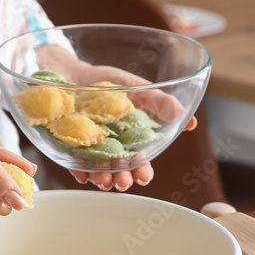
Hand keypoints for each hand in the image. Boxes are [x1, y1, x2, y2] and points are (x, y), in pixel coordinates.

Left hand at [36, 46, 195, 190]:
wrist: (71, 71)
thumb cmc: (107, 82)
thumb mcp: (137, 89)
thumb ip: (160, 103)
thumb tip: (188, 119)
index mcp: (129, 139)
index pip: (138, 160)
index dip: (142, 170)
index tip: (144, 177)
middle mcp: (109, 148)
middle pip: (117, 169)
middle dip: (122, 178)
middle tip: (124, 183)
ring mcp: (87, 148)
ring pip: (96, 170)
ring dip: (101, 178)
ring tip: (104, 181)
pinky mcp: (65, 145)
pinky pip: (71, 161)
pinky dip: (77, 169)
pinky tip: (82, 173)